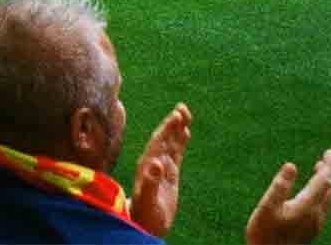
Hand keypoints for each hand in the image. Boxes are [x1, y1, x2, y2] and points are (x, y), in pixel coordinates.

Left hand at [129, 103, 191, 239]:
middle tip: (182, 108)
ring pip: (170, 143)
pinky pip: (176, 153)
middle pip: (164, 138)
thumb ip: (150, 182)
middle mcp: (152, 162)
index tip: (176, 116)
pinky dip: (180, 142)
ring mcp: (161, 167)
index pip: (158, 142)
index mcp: (146, 165)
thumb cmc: (145, 214)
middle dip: (172, 123)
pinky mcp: (169, 174)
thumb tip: (156, 164)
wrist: (146, 224)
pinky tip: (185, 132)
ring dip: (177, 129)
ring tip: (185, 113)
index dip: (166, 129)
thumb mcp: (147, 199)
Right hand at [244, 149, 330, 244]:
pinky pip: (323, 204)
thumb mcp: (267, 206)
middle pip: (330, 188)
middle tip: (330, 155)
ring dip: (328, 181)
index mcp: (307, 206)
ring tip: (323, 168)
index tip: (329, 152)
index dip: (328, 166)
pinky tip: (315, 190)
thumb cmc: (264, 232)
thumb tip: (292, 165)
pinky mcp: (312, 228)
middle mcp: (316, 214)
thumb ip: (280, 185)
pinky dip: (323, 191)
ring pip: (328, 197)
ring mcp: (316, 222)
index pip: (324, 181)